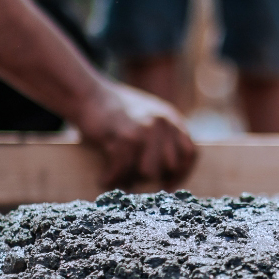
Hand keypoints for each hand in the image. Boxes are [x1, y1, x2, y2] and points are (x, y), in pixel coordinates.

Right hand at [74, 82, 197, 189]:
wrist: (88, 93)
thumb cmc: (116, 110)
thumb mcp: (149, 116)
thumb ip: (163, 136)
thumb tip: (167, 172)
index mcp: (171, 119)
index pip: (190, 153)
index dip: (181, 173)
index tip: (168, 185)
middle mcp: (162, 123)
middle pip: (168, 166)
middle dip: (152, 178)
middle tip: (135, 182)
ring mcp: (144, 129)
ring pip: (147, 171)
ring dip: (131, 179)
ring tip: (119, 180)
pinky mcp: (123, 137)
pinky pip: (123, 169)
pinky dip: (112, 178)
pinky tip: (104, 179)